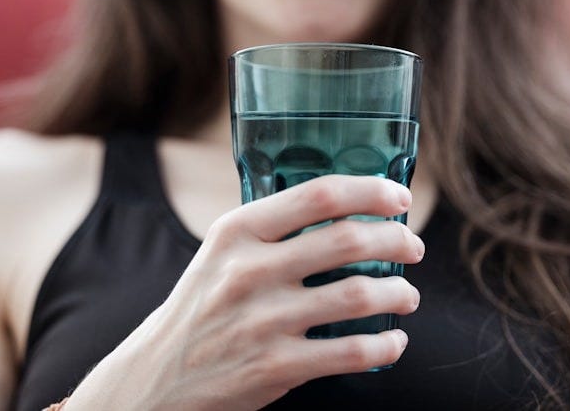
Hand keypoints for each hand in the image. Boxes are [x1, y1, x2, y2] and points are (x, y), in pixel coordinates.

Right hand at [65, 174, 423, 410]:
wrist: (157, 376)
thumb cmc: (203, 306)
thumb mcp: (222, 252)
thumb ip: (272, 229)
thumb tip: (348, 209)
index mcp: (237, 231)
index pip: (317, 195)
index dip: (370, 192)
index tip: (398, 198)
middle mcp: (249, 271)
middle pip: (348, 241)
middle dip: (396, 240)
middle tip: (411, 246)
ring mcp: (263, 321)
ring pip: (358, 295)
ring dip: (398, 292)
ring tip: (407, 294)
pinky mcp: (275, 367)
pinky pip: (350, 352)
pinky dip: (384, 345)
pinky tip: (393, 341)